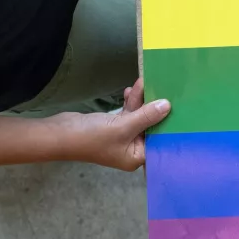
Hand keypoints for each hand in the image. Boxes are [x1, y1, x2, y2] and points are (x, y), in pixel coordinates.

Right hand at [50, 78, 169, 169]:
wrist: (59, 133)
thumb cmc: (92, 136)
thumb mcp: (123, 126)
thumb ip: (146, 116)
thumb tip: (167, 106)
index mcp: (137, 157)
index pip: (160, 141)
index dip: (168, 125)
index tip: (179, 108)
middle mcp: (132, 149)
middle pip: (150, 127)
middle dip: (153, 108)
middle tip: (161, 88)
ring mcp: (122, 137)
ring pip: (138, 117)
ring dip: (140, 101)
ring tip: (143, 82)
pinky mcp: (113, 127)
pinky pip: (128, 114)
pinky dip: (130, 103)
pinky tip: (131, 90)